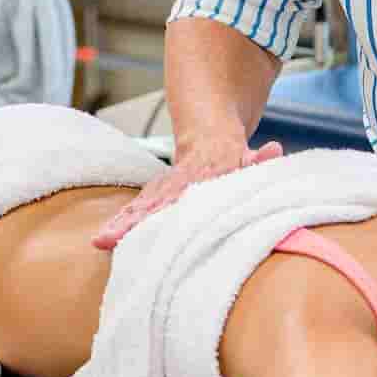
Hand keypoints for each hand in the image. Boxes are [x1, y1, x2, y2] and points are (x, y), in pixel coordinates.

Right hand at [92, 136, 283, 248]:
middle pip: (156, 202)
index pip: (187, 191)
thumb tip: (273, 150)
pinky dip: (121, 223)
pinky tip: (103, 240)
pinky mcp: (154, 197)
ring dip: (123, 224)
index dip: (175, 204)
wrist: (208, 136)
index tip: (160, 214)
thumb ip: (260, 160)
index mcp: (203, 174)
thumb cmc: (233, 158)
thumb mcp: (249, 159)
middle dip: (137, 220)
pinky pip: (136, 211)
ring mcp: (163, 189)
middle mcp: (179, 182)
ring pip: (141, 206)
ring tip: (103, 240)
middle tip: (113, 236)